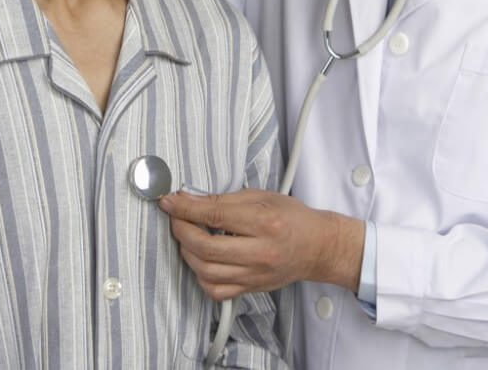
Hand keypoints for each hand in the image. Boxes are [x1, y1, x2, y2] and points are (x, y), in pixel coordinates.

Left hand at [159, 189, 363, 301]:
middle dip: (181, 230)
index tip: (170, 201)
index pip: (216, 215)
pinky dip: (200, 276)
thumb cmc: (293, 218)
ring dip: (187, 252)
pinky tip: (200, 260)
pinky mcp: (251, 289)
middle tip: (175, 218)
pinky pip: (216, 291)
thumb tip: (192, 200)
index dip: (186, 208)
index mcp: (265, 222)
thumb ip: (227, 199)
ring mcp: (255, 274)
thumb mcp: (263, 196)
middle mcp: (260, 251)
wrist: (317, 247)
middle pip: (206, 247)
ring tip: (186, 237)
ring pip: (206, 271)